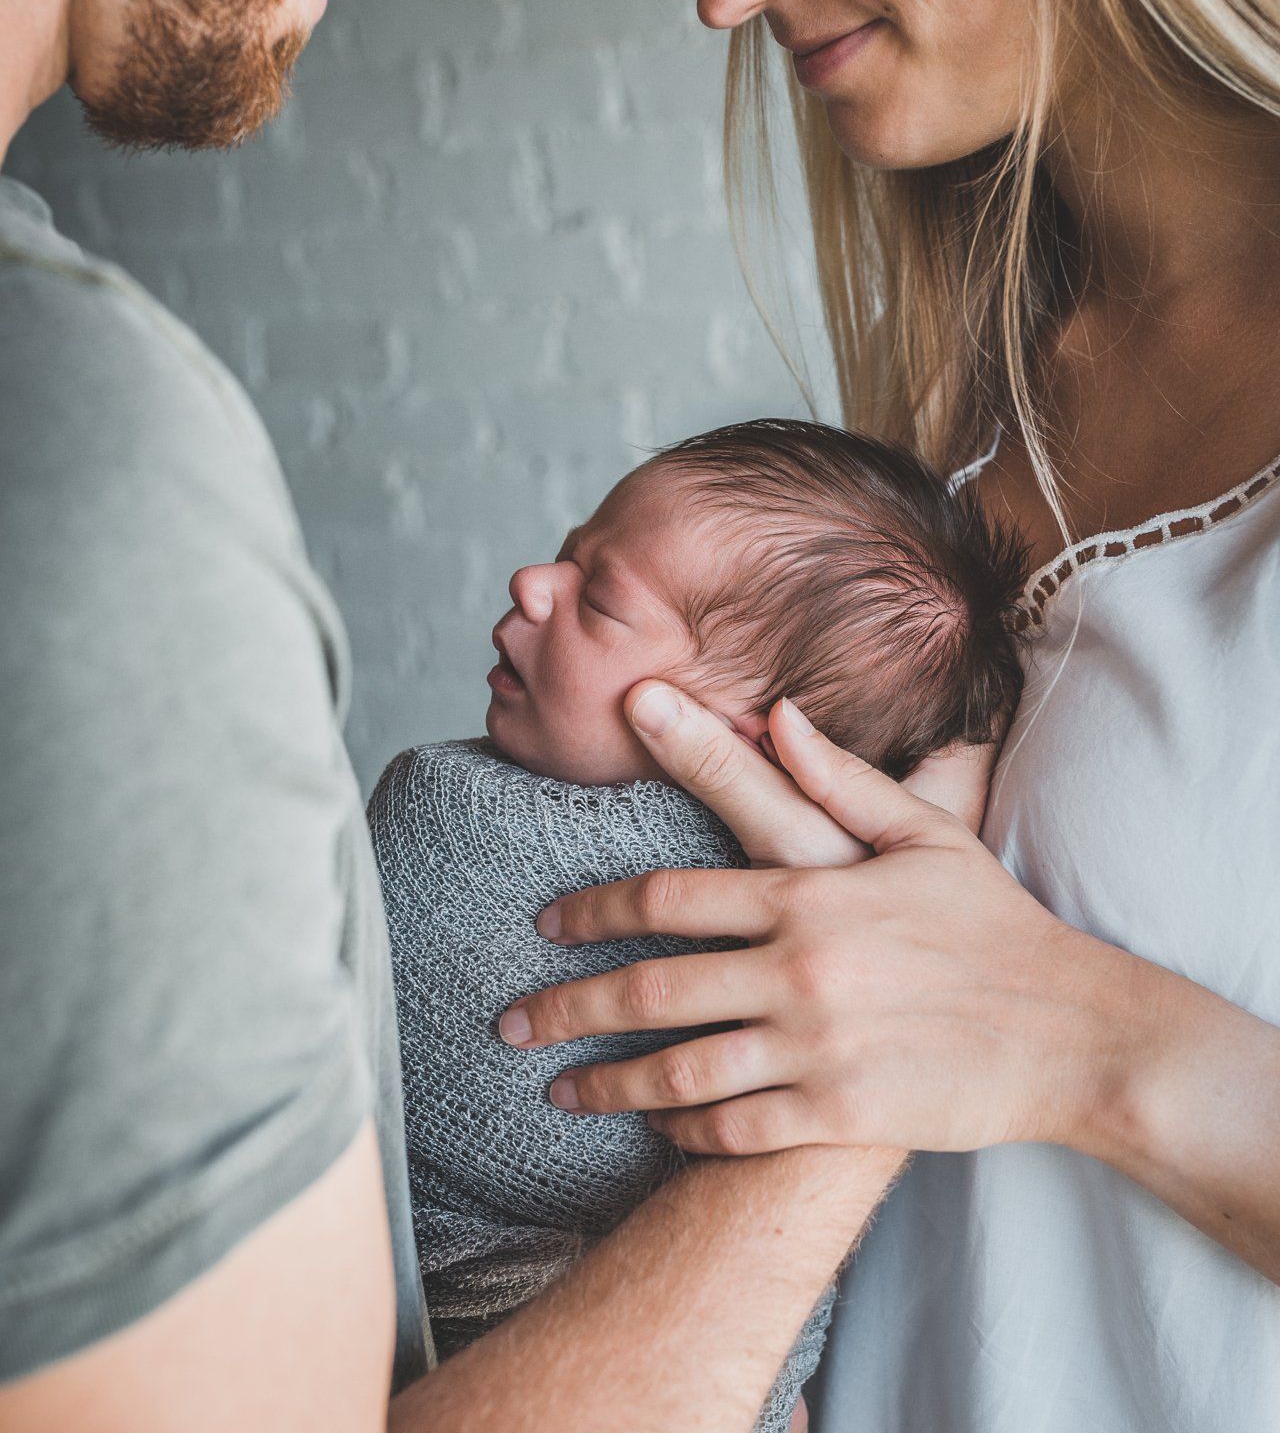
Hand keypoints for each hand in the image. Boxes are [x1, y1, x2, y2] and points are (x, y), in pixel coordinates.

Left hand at [501, 688, 1121, 1157]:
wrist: (1071, 1032)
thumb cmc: (994, 924)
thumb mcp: (926, 834)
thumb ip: (840, 775)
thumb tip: (778, 709)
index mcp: (810, 892)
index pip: (669, 897)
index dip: (594, 909)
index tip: (546, 923)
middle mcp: (800, 971)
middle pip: (651, 989)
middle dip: (567, 1006)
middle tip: (510, 1021)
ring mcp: (817, 1050)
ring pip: (678, 1073)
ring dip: (604, 1084)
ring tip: (553, 1090)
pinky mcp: (839, 1119)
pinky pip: (734, 1130)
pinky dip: (683, 1133)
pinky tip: (653, 1131)